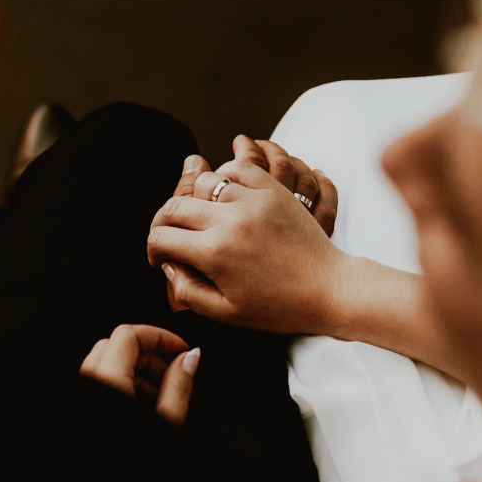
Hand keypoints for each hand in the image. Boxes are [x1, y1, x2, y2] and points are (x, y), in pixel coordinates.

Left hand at [79, 325, 200, 425]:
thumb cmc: (131, 458)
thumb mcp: (167, 421)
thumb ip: (178, 386)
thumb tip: (190, 358)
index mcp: (109, 380)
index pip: (129, 334)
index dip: (160, 336)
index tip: (181, 348)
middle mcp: (90, 380)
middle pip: (119, 345)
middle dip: (151, 354)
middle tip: (174, 372)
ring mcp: (85, 388)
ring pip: (109, 363)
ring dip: (139, 370)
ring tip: (161, 395)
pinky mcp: (88, 399)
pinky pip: (103, 379)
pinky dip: (125, 383)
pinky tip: (145, 405)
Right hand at [161, 135, 338, 311]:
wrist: (328, 289)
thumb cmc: (279, 307)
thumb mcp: (225, 312)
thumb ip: (186, 290)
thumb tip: (168, 264)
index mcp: (213, 254)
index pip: (162, 238)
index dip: (154, 249)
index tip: (160, 257)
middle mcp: (229, 221)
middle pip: (175, 207)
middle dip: (165, 222)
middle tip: (171, 234)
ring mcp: (253, 201)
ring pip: (204, 183)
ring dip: (196, 199)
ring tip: (202, 216)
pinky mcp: (274, 191)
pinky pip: (239, 169)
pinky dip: (228, 177)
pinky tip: (228, 194)